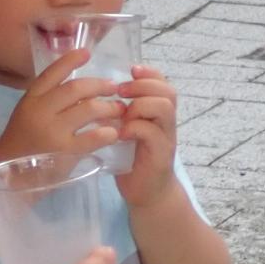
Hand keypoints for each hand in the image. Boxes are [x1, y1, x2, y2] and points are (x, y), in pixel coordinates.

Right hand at [0, 49, 125, 165]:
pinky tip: (113, 133)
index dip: (70, 60)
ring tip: (118, 110)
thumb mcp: (26, 116)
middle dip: (100, 85)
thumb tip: (80, 88)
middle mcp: (40, 111)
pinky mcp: (64, 152)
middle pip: (76, 88)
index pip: (52, 73)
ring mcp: (52, 132)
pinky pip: (92, 137)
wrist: (9, 177)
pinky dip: (107, 133)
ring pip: (89, 109)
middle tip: (113, 88)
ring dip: (109, 107)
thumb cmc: (21, 146)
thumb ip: (47, 101)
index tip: (87, 53)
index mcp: (30, 100)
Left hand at [114, 66, 180, 208]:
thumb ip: (120, 114)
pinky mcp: (161, 154)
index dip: (149, 72)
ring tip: (122, 113)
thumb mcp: (126, 131)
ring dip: (140, 105)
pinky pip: (151, 132)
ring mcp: (166, 137)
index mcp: (158, 113)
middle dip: (142, 85)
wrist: (147, 193)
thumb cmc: (132, 161)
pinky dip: (134, 128)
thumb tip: (96, 94)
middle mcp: (167, 122)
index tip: (130, 70)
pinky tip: (119, 134)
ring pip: (164, 107)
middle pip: (167, 91)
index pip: (162, 82)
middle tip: (121, 91)